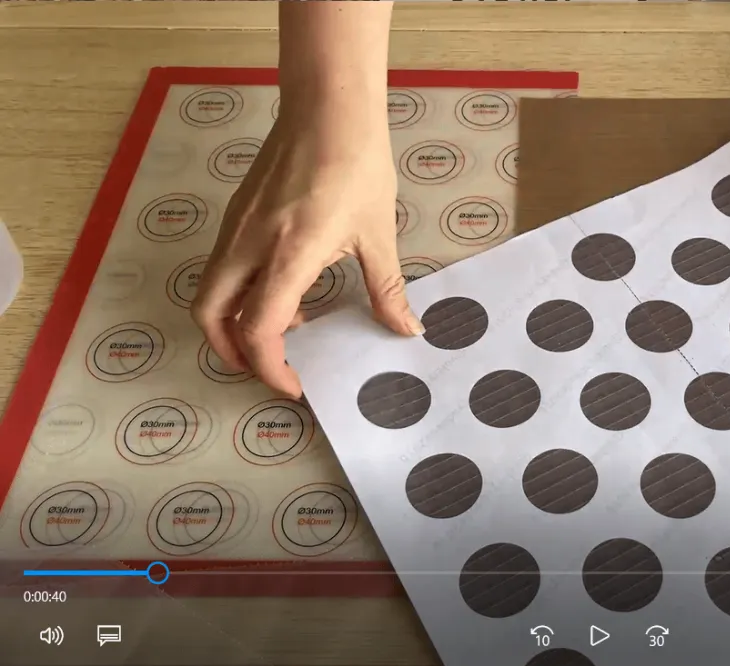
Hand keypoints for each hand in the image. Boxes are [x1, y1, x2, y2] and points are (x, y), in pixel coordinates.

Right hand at [192, 100, 423, 398]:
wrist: (328, 105)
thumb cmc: (357, 164)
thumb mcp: (378, 233)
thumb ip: (387, 289)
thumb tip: (406, 330)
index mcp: (287, 255)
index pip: (258, 329)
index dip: (271, 368)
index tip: (298, 383)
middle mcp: (249, 245)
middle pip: (210, 316)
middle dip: (233, 352)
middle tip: (273, 366)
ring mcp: (236, 227)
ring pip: (212, 291)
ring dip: (237, 321)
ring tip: (289, 328)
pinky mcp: (237, 214)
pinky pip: (225, 266)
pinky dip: (242, 292)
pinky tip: (288, 288)